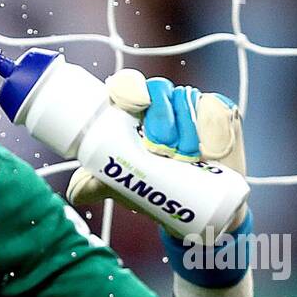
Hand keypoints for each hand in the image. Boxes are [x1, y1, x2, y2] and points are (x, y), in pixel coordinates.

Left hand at [67, 71, 247, 229]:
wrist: (196, 209)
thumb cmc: (156, 189)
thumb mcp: (123, 188)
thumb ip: (96, 185)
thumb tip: (76, 191)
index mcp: (135, 111)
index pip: (127, 87)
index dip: (127, 90)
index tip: (132, 106)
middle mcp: (164, 102)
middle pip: (159, 91)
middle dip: (159, 120)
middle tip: (160, 149)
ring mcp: (193, 105)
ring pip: (188, 101)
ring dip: (185, 132)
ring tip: (184, 159)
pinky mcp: (221, 112)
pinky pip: (214, 110)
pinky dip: (209, 130)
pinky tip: (207, 150)